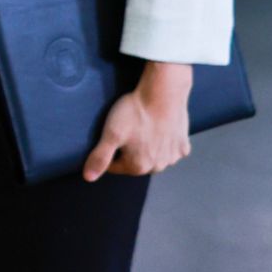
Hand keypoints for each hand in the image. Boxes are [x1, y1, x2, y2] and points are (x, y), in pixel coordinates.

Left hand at [83, 61, 193, 179]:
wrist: (164, 94)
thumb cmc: (135, 113)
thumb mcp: (111, 133)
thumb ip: (100, 157)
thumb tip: (89, 177)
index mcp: (138, 167)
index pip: (114, 166)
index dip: (107, 151)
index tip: (108, 136)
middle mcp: (157, 167)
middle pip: (134, 162)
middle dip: (127, 150)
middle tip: (125, 130)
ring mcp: (173, 157)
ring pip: (153, 156)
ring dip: (146, 148)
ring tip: (141, 128)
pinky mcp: (183, 145)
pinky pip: (170, 149)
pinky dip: (164, 142)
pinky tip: (159, 128)